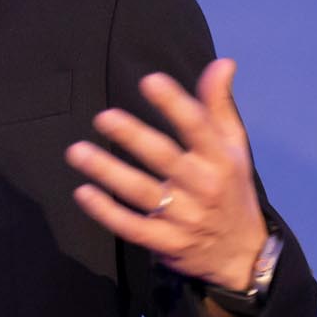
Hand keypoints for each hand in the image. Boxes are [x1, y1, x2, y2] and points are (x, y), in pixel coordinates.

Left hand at [65, 57, 268, 293]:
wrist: (240, 254)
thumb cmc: (230, 188)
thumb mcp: (233, 147)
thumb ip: (219, 105)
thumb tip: (223, 62)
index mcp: (220, 158)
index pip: (198, 127)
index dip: (174, 104)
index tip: (149, 81)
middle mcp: (203, 186)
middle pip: (165, 158)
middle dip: (133, 137)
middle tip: (103, 117)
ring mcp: (184, 217)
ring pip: (142, 192)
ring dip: (107, 171)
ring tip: (76, 152)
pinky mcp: (167, 242)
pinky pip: (132, 227)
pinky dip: (106, 212)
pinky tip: (83, 192)